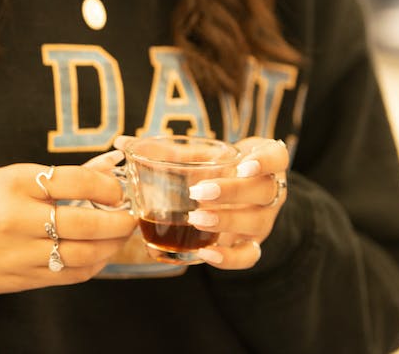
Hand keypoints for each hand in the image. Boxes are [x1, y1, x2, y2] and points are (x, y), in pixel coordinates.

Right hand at [0, 155, 134, 297]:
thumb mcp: (12, 177)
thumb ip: (63, 175)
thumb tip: (111, 165)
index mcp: (14, 184)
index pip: (73, 181)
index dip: (106, 186)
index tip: (118, 190)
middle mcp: (18, 220)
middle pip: (83, 223)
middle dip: (118, 221)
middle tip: (131, 215)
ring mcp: (21, 254)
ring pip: (83, 254)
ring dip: (111, 245)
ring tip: (121, 234)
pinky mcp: (26, 279)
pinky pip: (71, 275)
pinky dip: (94, 264)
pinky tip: (101, 253)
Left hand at [114, 135, 288, 270]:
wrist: (229, 196)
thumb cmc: (211, 168)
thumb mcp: (196, 155)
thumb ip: (164, 151)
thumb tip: (120, 141)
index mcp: (262, 161)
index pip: (278, 157)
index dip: (265, 161)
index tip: (242, 164)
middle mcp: (269, 191)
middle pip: (264, 192)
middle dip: (232, 193)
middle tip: (199, 193)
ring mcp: (263, 220)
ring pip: (256, 224)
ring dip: (226, 222)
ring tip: (195, 219)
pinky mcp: (251, 244)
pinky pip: (248, 256)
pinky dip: (228, 258)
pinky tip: (203, 252)